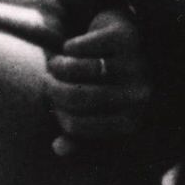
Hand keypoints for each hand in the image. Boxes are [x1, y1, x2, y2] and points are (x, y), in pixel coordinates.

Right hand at [46, 8, 150, 155]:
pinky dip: (68, 47)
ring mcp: (135, 64)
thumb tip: (58, 148)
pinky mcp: (125, 37)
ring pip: (74, 69)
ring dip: (56, 66)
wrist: (137, 44)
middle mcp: (138, 95)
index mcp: (131, 121)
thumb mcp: (99, 112)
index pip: (77, 124)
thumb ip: (79, 135)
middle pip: (75, 97)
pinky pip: (78, 46)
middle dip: (51, 89)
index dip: (57, 114)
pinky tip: (73, 49)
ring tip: (55, 65)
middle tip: (46, 82)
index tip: (52, 104)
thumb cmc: (113, 85)